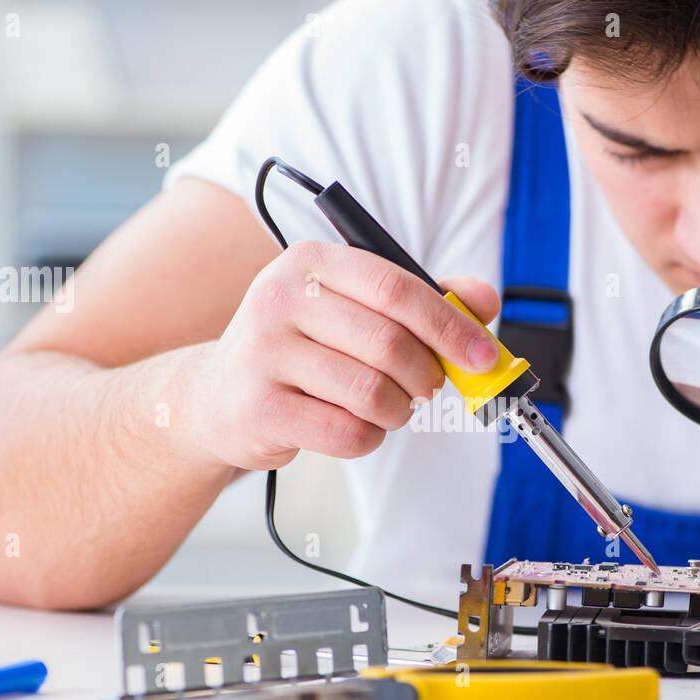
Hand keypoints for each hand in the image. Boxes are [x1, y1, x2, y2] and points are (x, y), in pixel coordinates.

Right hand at [190, 241, 500, 470]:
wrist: (215, 398)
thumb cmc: (299, 350)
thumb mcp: (352, 309)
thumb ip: (419, 301)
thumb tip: (484, 301)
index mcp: (311, 262)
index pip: (398, 289)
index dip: (451, 326)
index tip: (484, 356)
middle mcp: (280, 298)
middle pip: (390, 344)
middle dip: (426, 376)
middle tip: (428, 387)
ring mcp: (264, 354)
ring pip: (372, 393)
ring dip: (397, 411)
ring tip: (386, 407)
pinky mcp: (260, 408)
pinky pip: (347, 433)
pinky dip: (368, 437)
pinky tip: (352, 426)